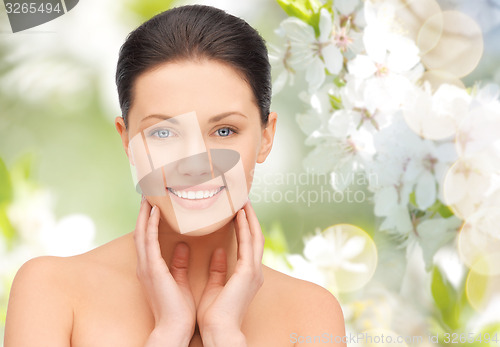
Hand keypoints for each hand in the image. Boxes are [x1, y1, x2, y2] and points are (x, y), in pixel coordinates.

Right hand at [134, 196, 195, 345]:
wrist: (175, 328)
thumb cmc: (178, 309)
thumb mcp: (179, 280)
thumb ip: (178, 263)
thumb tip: (182, 246)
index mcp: (152, 267)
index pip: (148, 237)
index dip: (150, 219)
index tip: (155, 202)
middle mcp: (145, 264)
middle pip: (142, 231)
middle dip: (144, 211)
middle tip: (148, 192)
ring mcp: (146, 266)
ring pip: (142, 232)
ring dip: (145, 213)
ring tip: (149, 194)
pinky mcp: (152, 269)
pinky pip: (149, 241)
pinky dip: (151, 225)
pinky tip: (155, 211)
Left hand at [197, 201, 264, 345]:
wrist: (219, 331)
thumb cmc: (215, 315)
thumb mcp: (215, 287)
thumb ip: (219, 269)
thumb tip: (219, 252)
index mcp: (247, 275)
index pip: (248, 244)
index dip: (245, 227)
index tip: (238, 211)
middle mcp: (255, 271)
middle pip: (255, 237)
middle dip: (251, 217)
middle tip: (243, 199)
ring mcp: (254, 271)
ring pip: (255, 236)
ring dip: (249, 217)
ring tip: (243, 200)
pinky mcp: (248, 272)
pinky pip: (248, 244)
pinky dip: (245, 227)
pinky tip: (239, 214)